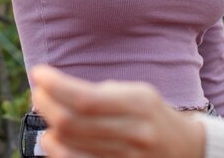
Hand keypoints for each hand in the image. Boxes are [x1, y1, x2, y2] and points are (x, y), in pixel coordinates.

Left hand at [30, 65, 205, 157]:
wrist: (185, 150)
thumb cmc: (151, 115)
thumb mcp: (135, 93)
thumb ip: (99, 92)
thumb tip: (55, 88)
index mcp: (140, 104)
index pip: (86, 98)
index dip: (56, 86)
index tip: (39, 73)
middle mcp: (135, 133)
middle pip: (73, 124)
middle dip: (46, 104)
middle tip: (38, 92)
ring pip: (71, 147)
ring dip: (49, 129)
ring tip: (46, 113)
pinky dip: (59, 152)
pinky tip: (53, 139)